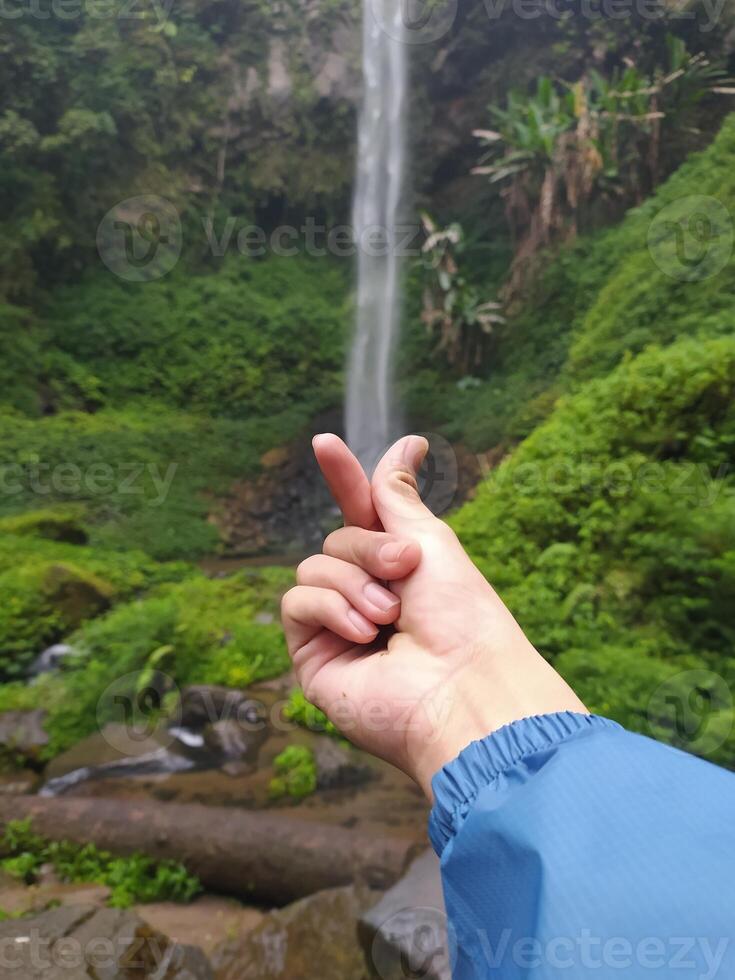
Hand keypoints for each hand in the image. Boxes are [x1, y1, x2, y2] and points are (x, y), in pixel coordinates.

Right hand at [281, 434, 585, 796]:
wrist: (460, 686)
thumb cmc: (461, 617)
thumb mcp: (429, 542)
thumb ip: (397, 497)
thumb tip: (406, 444)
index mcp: (398, 569)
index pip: (359, 514)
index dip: (344, 479)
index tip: (325, 443)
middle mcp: (366, 595)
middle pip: (336, 539)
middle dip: (368, 547)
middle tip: (404, 569)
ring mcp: (338, 626)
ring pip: (312, 566)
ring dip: (353, 583)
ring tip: (388, 617)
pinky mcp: (314, 655)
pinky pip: (298, 602)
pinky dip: (330, 608)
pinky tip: (363, 633)